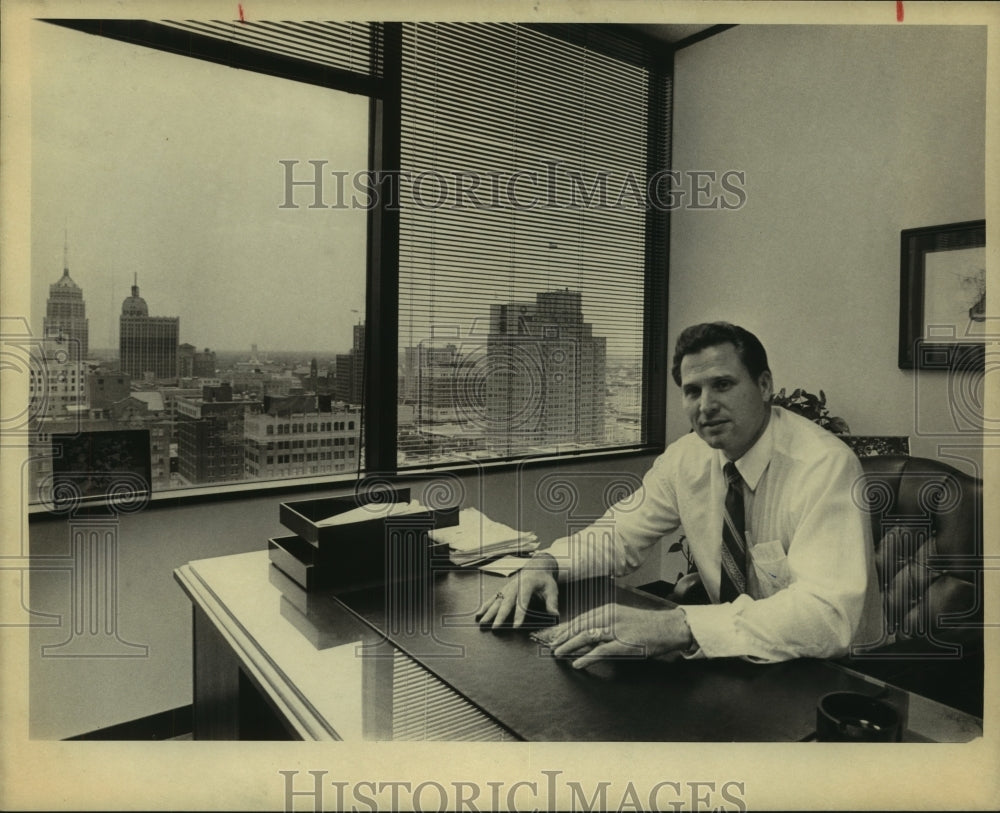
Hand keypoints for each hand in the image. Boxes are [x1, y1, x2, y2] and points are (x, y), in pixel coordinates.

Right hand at [475, 559, 558, 629]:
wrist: (536, 567)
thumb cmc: (544, 580)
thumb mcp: (552, 589)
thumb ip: (552, 602)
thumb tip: (555, 614)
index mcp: (527, 584)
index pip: (522, 601)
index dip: (519, 614)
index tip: (516, 626)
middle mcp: (514, 586)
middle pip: (506, 602)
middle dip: (500, 615)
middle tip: (495, 627)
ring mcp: (507, 588)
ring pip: (496, 601)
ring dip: (489, 612)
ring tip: (482, 622)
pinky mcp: (503, 590)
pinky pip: (492, 598)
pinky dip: (485, 606)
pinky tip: (478, 614)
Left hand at [547, 603, 692, 669]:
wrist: (667, 627)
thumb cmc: (645, 625)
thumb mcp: (622, 618)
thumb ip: (604, 624)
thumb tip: (584, 634)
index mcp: (608, 610)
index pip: (581, 619)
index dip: (565, 628)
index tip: (554, 635)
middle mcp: (609, 616)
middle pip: (580, 626)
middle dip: (563, 637)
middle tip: (551, 646)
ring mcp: (616, 630)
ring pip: (586, 637)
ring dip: (569, 646)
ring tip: (558, 653)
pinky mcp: (624, 643)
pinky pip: (600, 651)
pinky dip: (587, 657)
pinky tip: (577, 663)